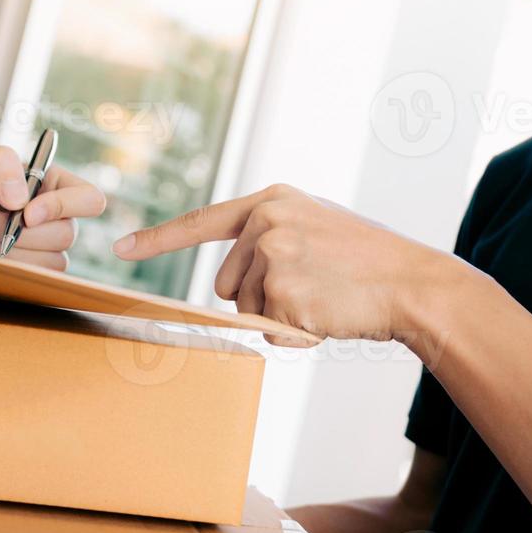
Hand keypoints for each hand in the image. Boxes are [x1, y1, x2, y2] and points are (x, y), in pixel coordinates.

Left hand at [0, 145, 105, 270]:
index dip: (65, 207)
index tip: (27, 213)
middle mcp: (54, 214)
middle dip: (23, 233)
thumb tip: (23, 199)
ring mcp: (43, 246)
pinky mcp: (30, 272)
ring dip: (13, 251)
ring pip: (55, 260)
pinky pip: (39, 279)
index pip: (88, 198)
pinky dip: (11, 269)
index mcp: (50, 183)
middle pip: (69, 233)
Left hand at [112, 183, 467, 344]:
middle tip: (312, 288)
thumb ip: (270, 239)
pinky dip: (294, 332)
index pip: (203, 221)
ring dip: (278, 315)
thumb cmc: (367, 263)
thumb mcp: (315, 226)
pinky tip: (326, 314)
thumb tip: (230, 288)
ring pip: (245, 307)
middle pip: (227, 282)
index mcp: (273, 200)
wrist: (411, 283)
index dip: (158, 239)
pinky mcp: (282, 293)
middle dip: (260, 296)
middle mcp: (266, 222)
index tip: (120, 247)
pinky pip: (267, 329)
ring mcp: (273, 256)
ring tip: (323, 297)